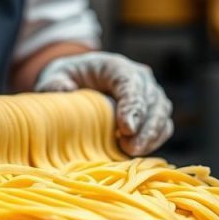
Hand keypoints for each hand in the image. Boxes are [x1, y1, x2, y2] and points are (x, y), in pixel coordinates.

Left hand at [35, 51, 173, 155]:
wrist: (81, 80)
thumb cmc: (69, 78)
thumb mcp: (56, 76)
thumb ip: (55, 83)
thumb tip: (64, 89)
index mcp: (115, 66)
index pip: (131, 83)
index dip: (132, 106)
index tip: (126, 129)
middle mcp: (139, 77)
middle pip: (152, 100)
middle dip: (145, 126)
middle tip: (130, 148)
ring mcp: (149, 93)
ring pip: (161, 113)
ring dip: (151, 135)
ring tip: (133, 152)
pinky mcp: (154, 111)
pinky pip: (163, 126)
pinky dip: (155, 140)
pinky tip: (139, 153)